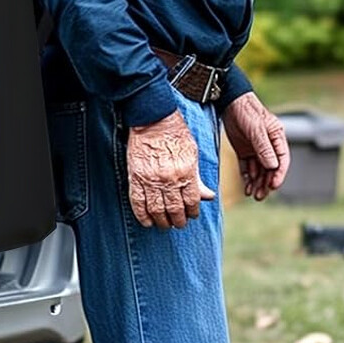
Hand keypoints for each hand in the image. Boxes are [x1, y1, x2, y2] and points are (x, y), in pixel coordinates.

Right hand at [126, 110, 213, 228]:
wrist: (153, 119)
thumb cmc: (175, 133)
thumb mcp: (193, 154)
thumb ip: (198, 178)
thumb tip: (208, 196)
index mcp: (186, 172)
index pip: (191, 202)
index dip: (192, 212)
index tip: (192, 215)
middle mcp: (169, 179)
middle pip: (175, 210)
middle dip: (178, 221)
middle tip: (179, 223)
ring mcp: (150, 180)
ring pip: (157, 210)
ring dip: (162, 221)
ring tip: (164, 224)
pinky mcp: (135, 178)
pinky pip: (138, 203)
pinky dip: (142, 215)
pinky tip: (147, 222)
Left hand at [222, 92, 289, 200]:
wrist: (229, 101)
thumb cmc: (246, 111)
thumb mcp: (256, 129)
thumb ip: (264, 148)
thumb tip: (273, 166)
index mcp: (277, 138)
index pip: (282, 160)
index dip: (279, 174)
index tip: (274, 185)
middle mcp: (268, 146)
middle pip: (271, 169)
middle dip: (266, 183)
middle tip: (260, 196)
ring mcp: (256, 149)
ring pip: (259, 170)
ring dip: (257, 183)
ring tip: (253, 195)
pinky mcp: (244, 150)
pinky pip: (248, 167)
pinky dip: (248, 178)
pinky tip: (246, 187)